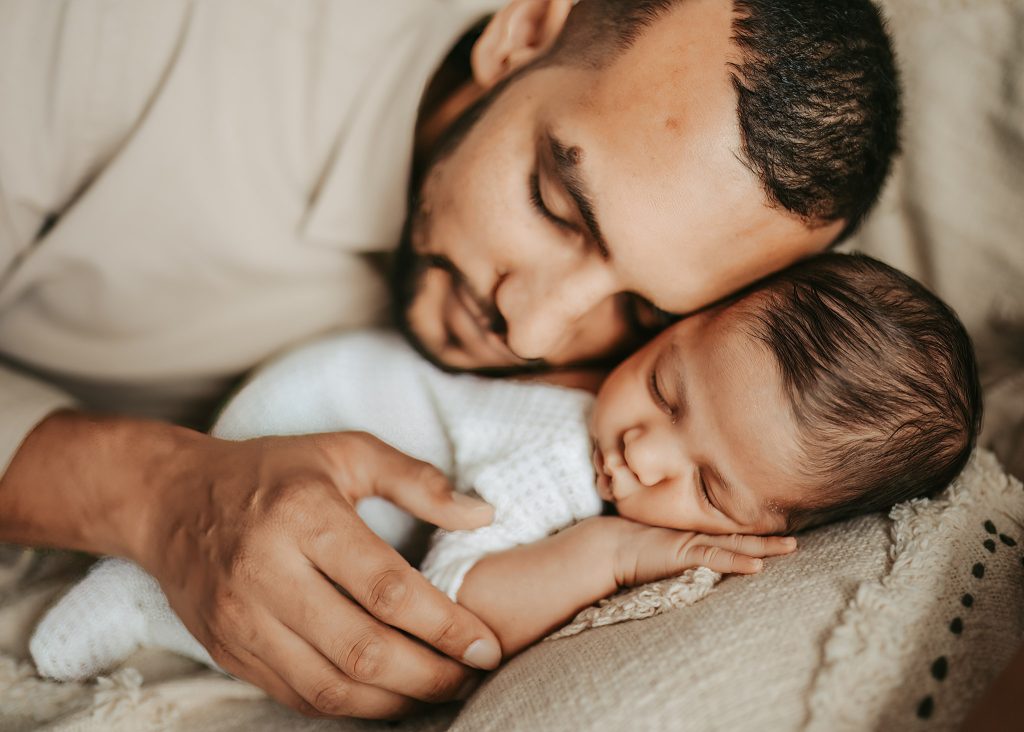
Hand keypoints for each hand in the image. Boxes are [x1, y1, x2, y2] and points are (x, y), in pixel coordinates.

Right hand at [138, 430, 500, 718]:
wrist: (171, 500)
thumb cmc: (273, 472)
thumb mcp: (346, 452)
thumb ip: (417, 480)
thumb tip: (484, 514)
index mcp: (305, 516)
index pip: (387, 588)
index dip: (445, 625)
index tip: (487, 643)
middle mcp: (268, 572)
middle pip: (362, 648)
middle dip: (431, 674)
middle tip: (474, 673)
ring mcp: (242, 619)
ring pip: (331, 685)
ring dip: (397, 700)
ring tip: (441, 689)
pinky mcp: (228, 650)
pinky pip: (299, 695)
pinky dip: (352, 705)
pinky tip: (389, 695)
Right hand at [605, 517, 796, 586]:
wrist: (609, 547)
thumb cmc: (628, 549)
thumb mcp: (658, 551)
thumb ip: (674, 553)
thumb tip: (681, 559)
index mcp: (693, 537)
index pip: (729, 537)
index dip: (753, 537)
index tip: (776, 536)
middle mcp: (697, 537)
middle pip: (740, 537)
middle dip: (769, 540)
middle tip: (795, 541)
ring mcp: (692, 544)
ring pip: (736, 545)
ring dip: (765, 548)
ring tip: (790, 548)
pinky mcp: (685, 554)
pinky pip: (717, 559)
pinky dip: (738, 563)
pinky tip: (757, 566)